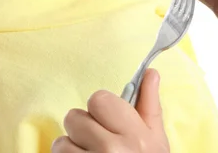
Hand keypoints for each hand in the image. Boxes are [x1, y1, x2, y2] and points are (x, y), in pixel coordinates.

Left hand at [52, 69, 169, 152]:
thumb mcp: (156, 142)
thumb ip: (149, 105)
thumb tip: (151, 72)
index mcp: (134, 136)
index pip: (98, 98)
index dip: (101, 110)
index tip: (109, 123)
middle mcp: (112, 150)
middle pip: (74, 117)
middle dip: (83, 130)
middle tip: (99, 146)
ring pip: (60, 143)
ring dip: (71, 152)